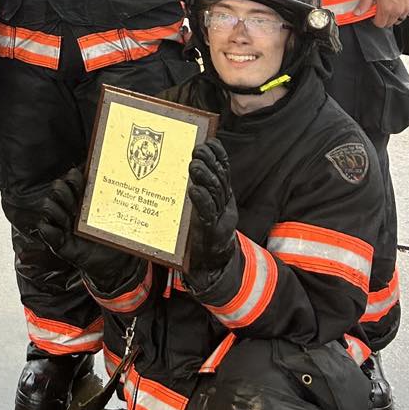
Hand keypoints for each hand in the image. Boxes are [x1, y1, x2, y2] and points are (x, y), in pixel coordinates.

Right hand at [36, 167, 133, 286]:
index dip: (74, 177)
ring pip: (48, 205)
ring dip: (57, 210)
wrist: (117, 266)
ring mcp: (63, 224)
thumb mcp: (120, 216)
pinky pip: (45, 229)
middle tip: (76, 206)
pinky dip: (50, 229)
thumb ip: (121, 200)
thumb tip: (133, 179)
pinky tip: (63, 232)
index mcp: (85, 198)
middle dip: (64, 192)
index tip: (81, 181)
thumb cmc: (117, 237)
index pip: (72, 177)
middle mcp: (72, 208)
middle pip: (56, 188)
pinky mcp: (59, 242)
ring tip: (69, 219)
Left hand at [186, 140, 237, 282]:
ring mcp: (219, 220)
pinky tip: (193, 190)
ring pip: (215, 194)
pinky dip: (201, 201)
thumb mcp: (201, 208)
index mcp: (224, 197)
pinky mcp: (210, 233)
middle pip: (219, 179)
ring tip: (194, 165)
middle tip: (196, 149)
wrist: (211, 268)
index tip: (209, 141)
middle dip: (209, 162)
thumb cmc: (201, 234)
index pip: (224, 171)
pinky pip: (207, 215)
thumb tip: (183, 164)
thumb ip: (197, 189)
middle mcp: (224, 206)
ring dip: (205, 177)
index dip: (219, 155)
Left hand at [358, 0, 408, 28]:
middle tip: (379, 9)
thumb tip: (357, 12)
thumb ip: (364, 3)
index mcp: (386, 9)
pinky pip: (406, 14)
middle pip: (389, 24)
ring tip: (388, 7)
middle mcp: (397, 11)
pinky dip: (401, 12)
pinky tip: (397, 4)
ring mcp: (406, 8)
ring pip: (398, 20)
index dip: (374, 20)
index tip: (373, 13)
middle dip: (383, 19)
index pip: (380, 24)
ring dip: (392, 17)